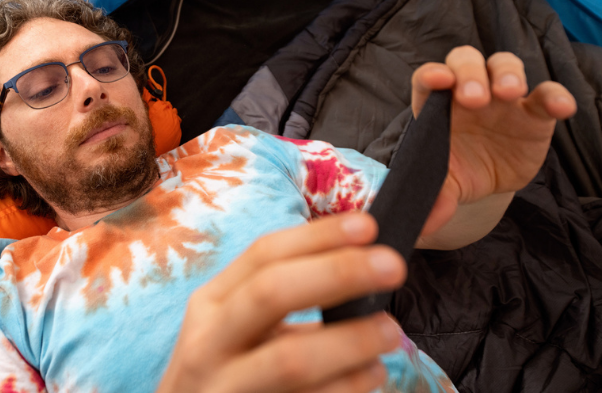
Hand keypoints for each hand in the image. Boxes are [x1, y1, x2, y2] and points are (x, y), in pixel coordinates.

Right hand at [156, 213, 405, 392]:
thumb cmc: (229, 371)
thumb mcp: (240, 327)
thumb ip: (289, 296)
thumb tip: (367, 259)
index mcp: (212, 304)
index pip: (263, 254)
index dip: (318, 236)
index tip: (368, 225)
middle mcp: (209, 343)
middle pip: (271, 292)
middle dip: (337, 273)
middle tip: (393, 266)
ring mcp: (224, 388)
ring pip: (291, 359)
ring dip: (350, 341)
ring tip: (390, 333)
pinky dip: (345, 388)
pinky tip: (370, 376)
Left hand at [412, 46, 576, 240]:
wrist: (486, 182)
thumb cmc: (457, 170)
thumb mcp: (443, 184)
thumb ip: (433, 197)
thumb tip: (420, 227)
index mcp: (437, 105)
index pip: (429, 79)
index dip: (431, 76)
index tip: (436, 80)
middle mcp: (467, 92)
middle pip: (466, 62)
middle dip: (469, 74)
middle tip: (473, 98)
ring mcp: (502, 98)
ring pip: (504, 67)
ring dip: (506, 74)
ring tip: (508, 92)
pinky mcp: (534, 113)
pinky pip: (547, 95)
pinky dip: (556, 96)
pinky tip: (561, 108)